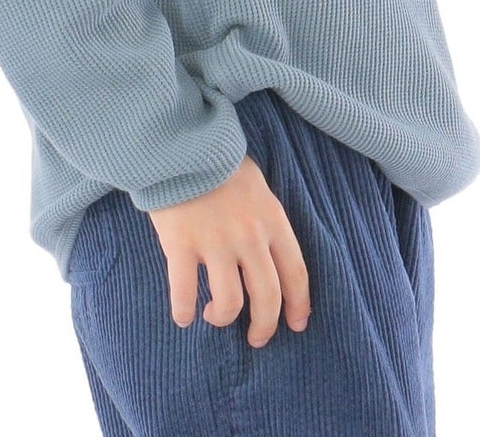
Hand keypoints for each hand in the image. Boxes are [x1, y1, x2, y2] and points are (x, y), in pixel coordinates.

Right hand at [147, 154, 311, 347]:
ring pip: (229, 302)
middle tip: (257, 339)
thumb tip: (271, 255)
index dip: (299, 305)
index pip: (296, 272)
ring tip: (213, 316)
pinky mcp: (181, 244)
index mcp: (272, 219)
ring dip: (222, 318)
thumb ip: (266, 221)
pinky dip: (183, 312)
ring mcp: (214, 241)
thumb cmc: (220, 163)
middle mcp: (248, 235)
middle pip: (267, 296)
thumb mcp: (257, 186)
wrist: (180, 142)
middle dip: (264, 326)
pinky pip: (184, 294)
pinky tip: (183, 316)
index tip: (296, 324)